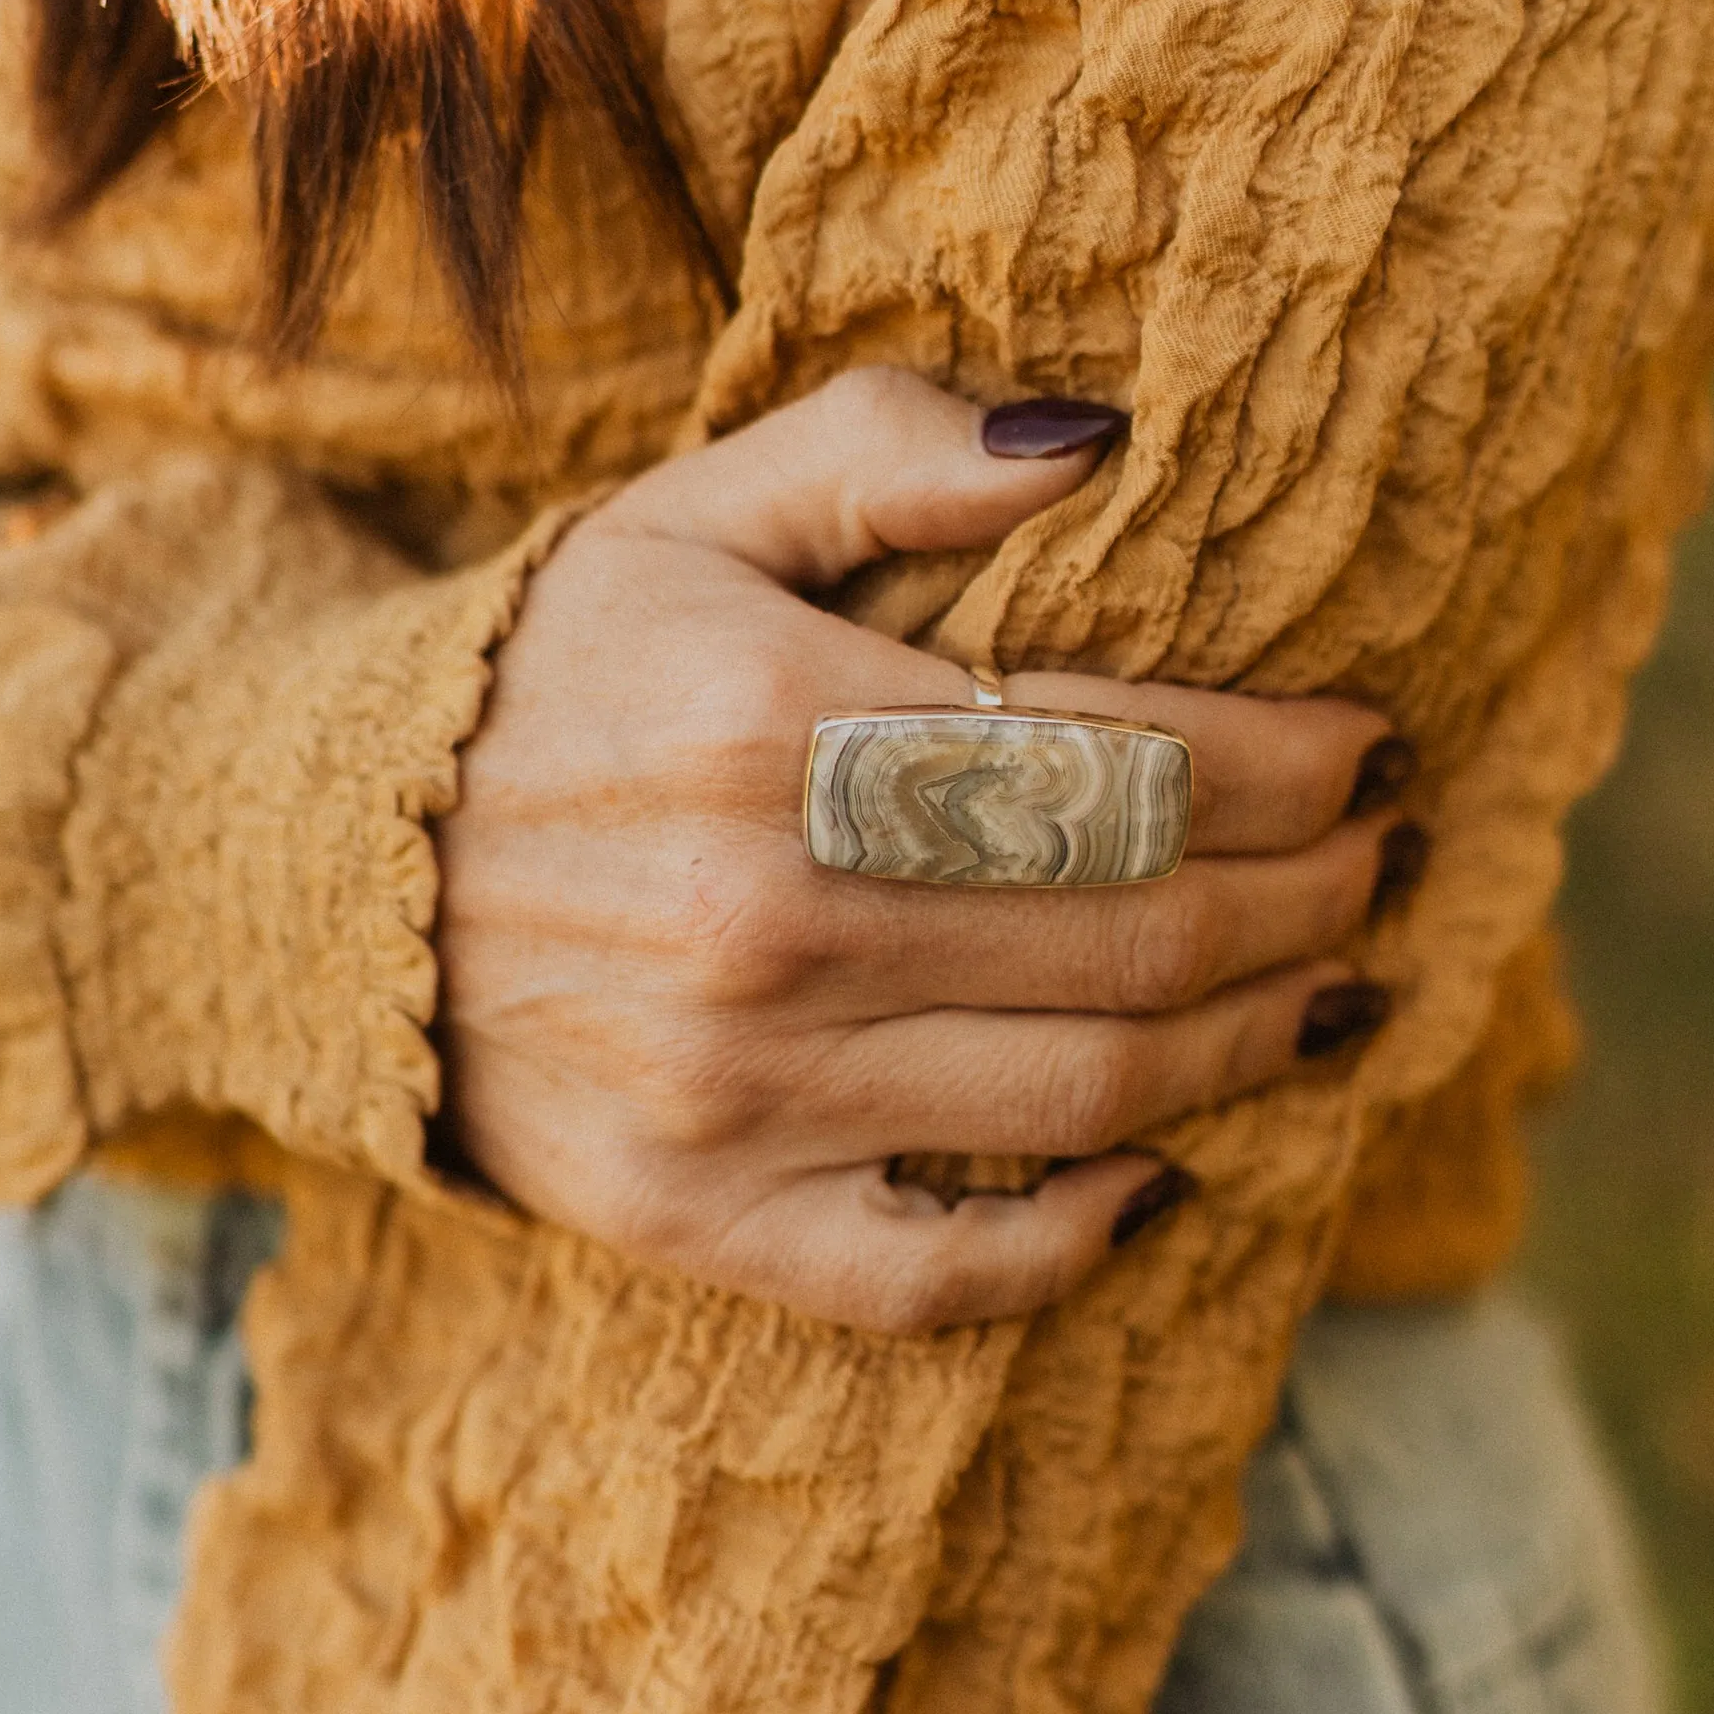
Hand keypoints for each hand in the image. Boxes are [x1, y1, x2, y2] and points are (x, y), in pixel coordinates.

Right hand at [433, 373, 1416, 1328]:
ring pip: (1087, 1093)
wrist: (325, 873)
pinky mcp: (703, 1219)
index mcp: (776, 727)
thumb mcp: (689, 509)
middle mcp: (770, 921)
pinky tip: (1164, 1177)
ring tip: (1337, 988)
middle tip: (1387, 864)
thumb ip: (890, 452)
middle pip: (1139, 927)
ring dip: (1253, 1043)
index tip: (1370, 746)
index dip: (1289, 759)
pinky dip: (1078, 1241)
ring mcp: (738, 1094)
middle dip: (1311, 893)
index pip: (1122, 754)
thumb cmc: (549, 675)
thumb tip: (1102, 441)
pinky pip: (941, 1273)